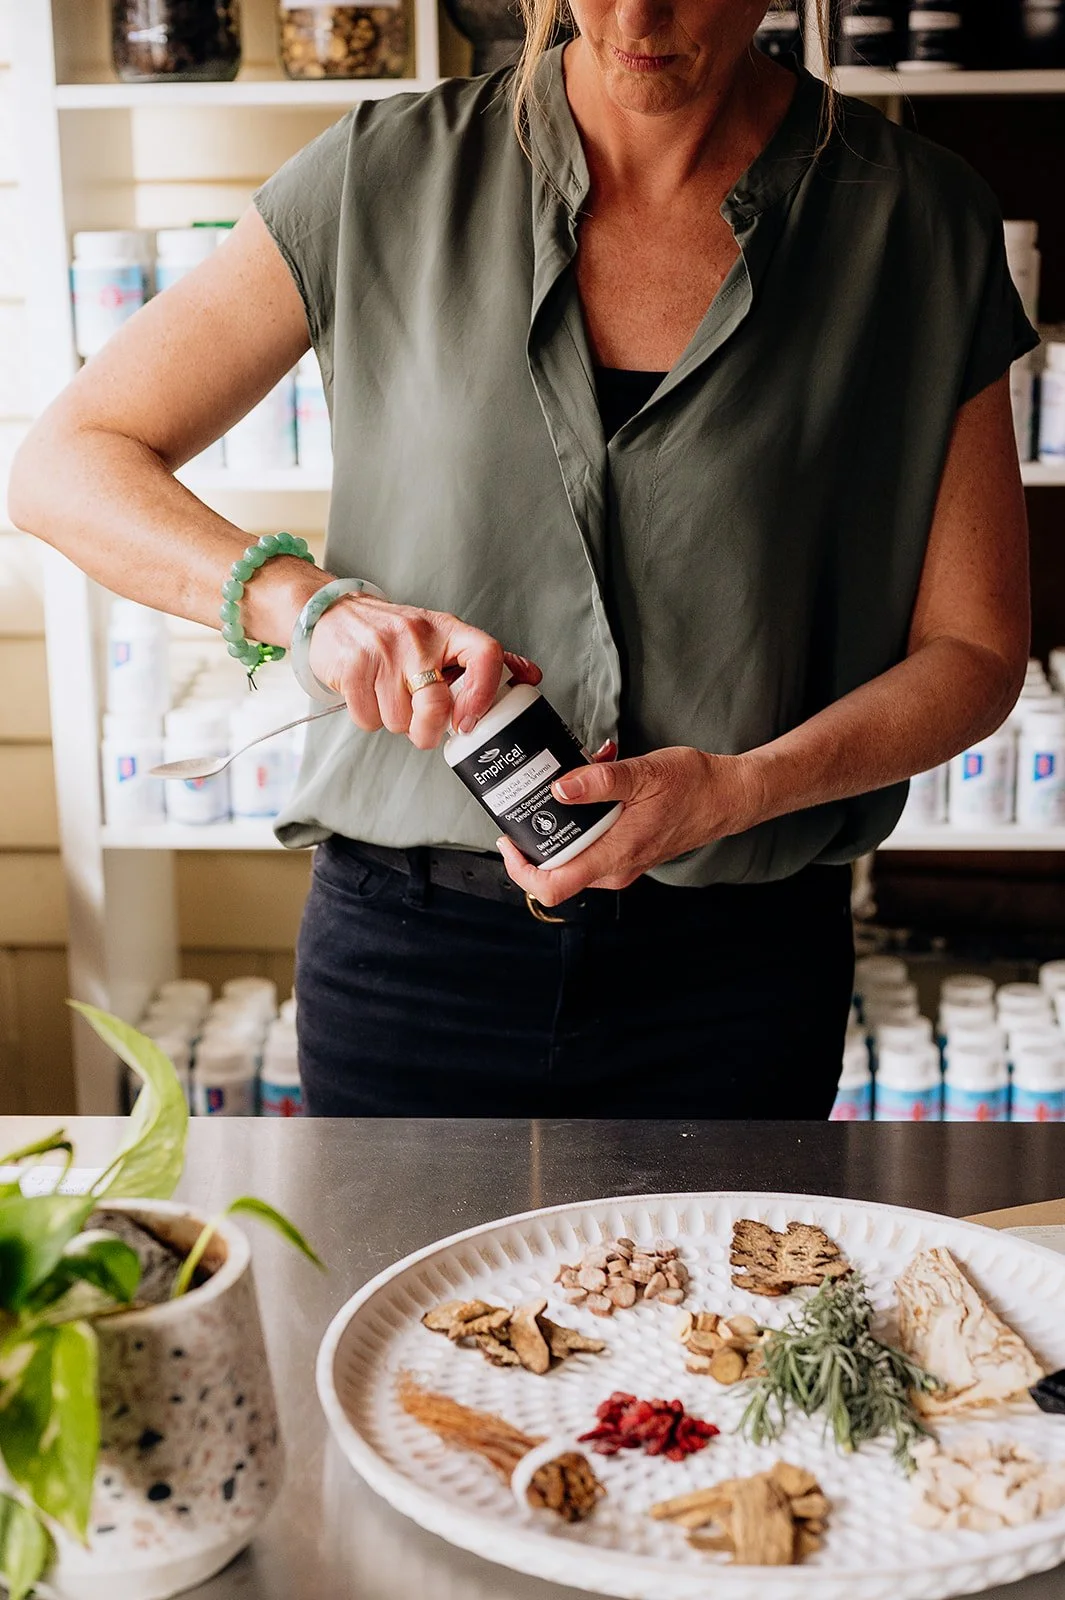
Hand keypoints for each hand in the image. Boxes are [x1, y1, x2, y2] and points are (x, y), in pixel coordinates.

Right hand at [308, 593, 541, 748]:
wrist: (333, 613)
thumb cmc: (392, 632)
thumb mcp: (439, 636)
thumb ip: (482, 660)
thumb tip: (529, 676)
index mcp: (446, 629)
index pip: (485, 654)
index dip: (485, 694)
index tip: (469, 721)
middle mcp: (417, 637)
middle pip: (435, 706)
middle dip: (428, 730)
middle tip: (422, 726)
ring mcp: (383, 652)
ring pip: (399, 721)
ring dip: (394, 721)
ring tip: (388, 696)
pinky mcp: (353, 668)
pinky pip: (368, 720)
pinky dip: (368, 718)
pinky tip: (368, 695)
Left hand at [496, 746, 756, 905]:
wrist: (728, 797)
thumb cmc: (693, 785)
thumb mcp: (644, 773)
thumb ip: (600, 782)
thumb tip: (558, 790)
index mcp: (616, 854)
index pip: (553, 886)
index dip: (520, 871)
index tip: (508, 841)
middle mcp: (616, 869)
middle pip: (555, 874)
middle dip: (535, 841)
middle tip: (527, 803)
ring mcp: (623, 865)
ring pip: (573, 860)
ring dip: (559, 830)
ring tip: (561, 790)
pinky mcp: (629, 855)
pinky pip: (590, 850)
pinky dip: (580, 827)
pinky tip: (588, 792)